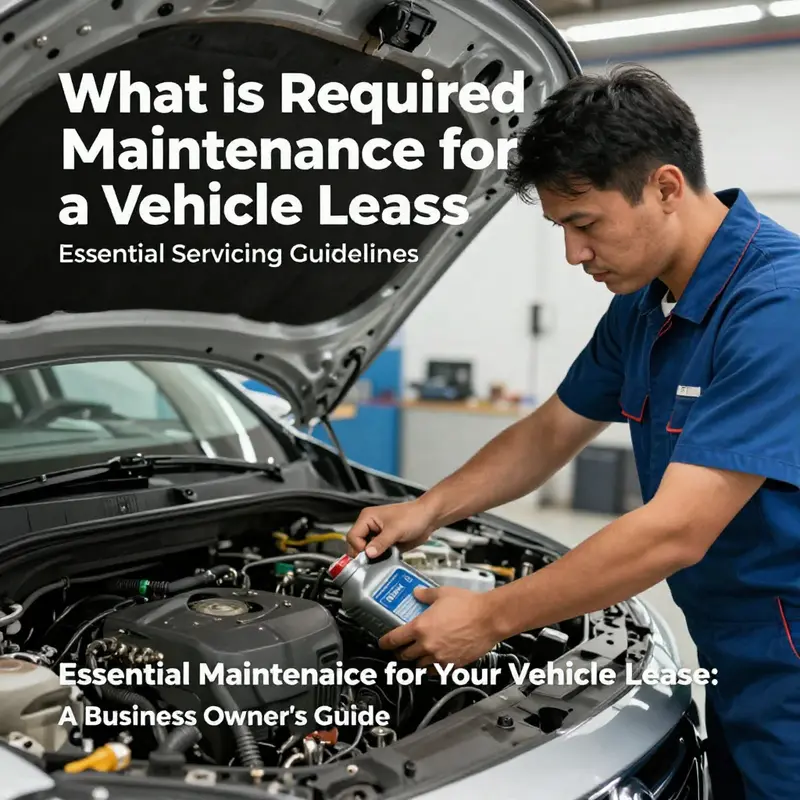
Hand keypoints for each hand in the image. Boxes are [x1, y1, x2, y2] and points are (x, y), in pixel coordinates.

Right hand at [346, 498, 436, 557]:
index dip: (358, 548)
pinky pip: (377, 554)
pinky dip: (380, 558)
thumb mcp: (396, 530)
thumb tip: (368, 554)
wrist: (428, 518)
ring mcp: (377, 535)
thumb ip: (381, 543)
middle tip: (373, 560)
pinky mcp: (384, 543)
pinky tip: (386, 558)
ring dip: (373, 557)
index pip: (352, 536)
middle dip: (364, 554)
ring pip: (366, 551)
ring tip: (382, 558)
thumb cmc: (413, 516)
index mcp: (367, 517)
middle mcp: (370, 526)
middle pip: (357, 545)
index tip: (369, 555)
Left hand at [378, 586, 499, 666]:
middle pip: (405, 656)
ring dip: (416, 661)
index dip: (385, 643)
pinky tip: (433, 662)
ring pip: (419, 666)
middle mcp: (427, 645)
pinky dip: (432, 668)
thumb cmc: (469, 605)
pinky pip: (436, 671)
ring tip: (417, 655)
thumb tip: (417, 593)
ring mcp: (440, 657)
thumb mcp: (442, 593)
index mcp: (420, 627)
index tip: (383, 643)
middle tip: (399, 650)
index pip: (394, 639)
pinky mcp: (453, 665)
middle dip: (400, 653)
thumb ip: (426, 594)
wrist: (489, 618)